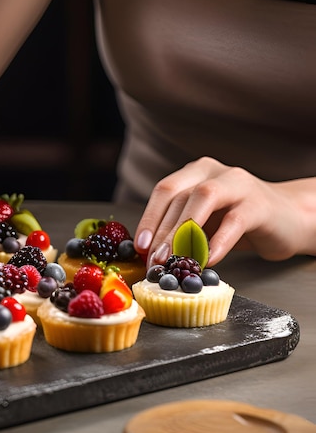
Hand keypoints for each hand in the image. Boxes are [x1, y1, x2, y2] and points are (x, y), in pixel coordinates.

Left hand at [133, 157, 308, 266]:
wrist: (290, 219)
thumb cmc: (240, 221)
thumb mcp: (205, 221)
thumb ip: (180, 228)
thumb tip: (150, 253)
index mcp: (195, 172)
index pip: (164, 191)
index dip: (150, 218)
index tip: (141, 245)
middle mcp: (214, 172)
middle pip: (179, 195)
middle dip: (163, 230)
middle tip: (156, 259)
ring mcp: (238, 184)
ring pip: (203, 198)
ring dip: (184, 231)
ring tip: (175, 259)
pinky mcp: (259, 204)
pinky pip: (233, 221)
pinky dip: (217, 242)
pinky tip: (208, 260)